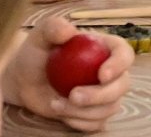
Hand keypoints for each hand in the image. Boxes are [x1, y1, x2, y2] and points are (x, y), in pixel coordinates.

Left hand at [5, 16, 133, 131]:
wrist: (25, 80)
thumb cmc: (35, 53)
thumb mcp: (40, 35)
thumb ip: (53, 27)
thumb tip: (69, 31)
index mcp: (105, 48)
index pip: (125, 54)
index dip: (119, 65)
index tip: (102, 75)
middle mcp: (110, 72)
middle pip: (122, 85)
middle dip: (100, 95)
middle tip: (73, 96)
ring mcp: (104, 94)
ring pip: (110, 108)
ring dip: (85, 111)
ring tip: (56, 104)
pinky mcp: (94, 113)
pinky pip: (97, 123)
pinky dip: (79, 122)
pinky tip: (61, 113)